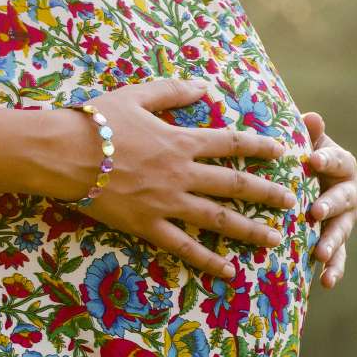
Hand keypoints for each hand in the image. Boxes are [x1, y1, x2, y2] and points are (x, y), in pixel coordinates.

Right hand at [45, 78, 296, 279]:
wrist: (64, 154)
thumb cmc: (97, 121)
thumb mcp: (137, 95)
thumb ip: (173, 90)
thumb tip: (204, 85)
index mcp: (181, 141)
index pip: (231, 143)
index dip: (259, 147)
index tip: (282, 152)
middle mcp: (182, 174)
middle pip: (235, 184)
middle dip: (267, 193)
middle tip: (292, 202)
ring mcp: (167, 203)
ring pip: (218, 219)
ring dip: (250, 229)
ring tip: (276, 240)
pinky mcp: (147, 226)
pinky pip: (184, 247)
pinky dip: (208, 259)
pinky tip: (229, 271)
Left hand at [301, 111, 356, 288]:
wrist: (308, 180)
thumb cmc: (303, 157)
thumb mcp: (307, 143)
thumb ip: (310, 134)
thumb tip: (311, 117)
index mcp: (343, 164)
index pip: (337, 160)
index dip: (326, 160)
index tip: (311, 160)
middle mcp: (350, 192)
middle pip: (344, 199)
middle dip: (330, 205)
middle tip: (316, 212)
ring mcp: (345, 219)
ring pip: (342, 231)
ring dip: (333, 243)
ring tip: (321, 254)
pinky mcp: (337, 241)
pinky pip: (339, 257)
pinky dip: (335, 270)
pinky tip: (326, 283)